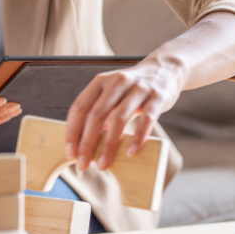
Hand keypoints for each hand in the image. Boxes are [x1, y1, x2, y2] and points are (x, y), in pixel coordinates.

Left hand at [65, 59, 183, 170]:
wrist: (165, 69)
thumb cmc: (131, 88)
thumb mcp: (111, 92)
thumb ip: (98, 112)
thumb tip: (84, 142)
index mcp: (100, 82)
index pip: (79, 107)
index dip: (72, 131)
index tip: (70, 152)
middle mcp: (117, 83)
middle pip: (96, 115)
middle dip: (87, 143)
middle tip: (82, 164)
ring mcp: (138, 89)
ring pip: (119, 119)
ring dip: (109, 145)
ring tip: (103, 164)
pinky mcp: (157, 97)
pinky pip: (146, 119)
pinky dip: (137, 137)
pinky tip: (130, 152)